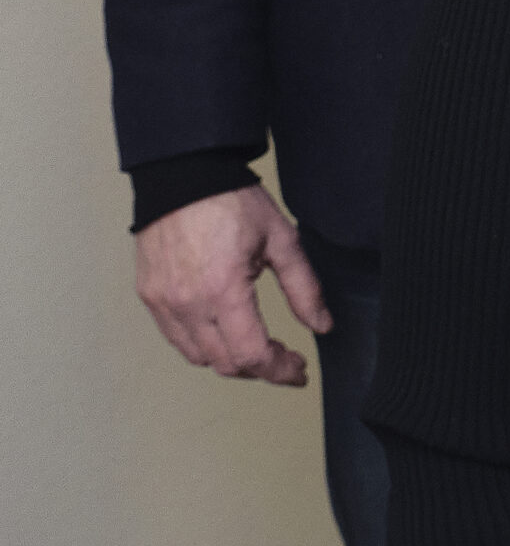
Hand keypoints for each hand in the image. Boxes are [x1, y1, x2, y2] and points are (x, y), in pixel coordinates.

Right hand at [133, 184, 331, 386]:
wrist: (183, 175)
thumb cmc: (233, 200)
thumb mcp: (282, 239)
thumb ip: (304, 288)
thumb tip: (322, 325)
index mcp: (223, 289)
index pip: (251, 354)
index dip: (279, 370)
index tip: (299, 369)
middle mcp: (188, 303)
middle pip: (225, 363)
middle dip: (261, 368)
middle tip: (286, 359)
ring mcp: (163, 302)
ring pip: (199, 356)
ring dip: (231, 360)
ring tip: (258, 347)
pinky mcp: (150, 297)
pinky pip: (176, 338)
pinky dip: (202, 345)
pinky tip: (224, 331)